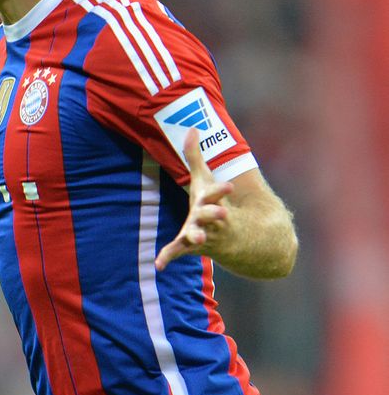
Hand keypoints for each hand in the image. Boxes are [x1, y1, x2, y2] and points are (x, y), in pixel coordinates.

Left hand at [154, 129, 232, 270]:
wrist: (236, 239)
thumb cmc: (213, 203)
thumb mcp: (204, 180)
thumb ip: (195, 156)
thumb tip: (191, 128)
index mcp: (213, 201)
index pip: (218, 194)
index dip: (223, 190)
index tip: (230, 187)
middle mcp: (210, 218)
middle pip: (212, 215)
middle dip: (215, 214)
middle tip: (222, 214)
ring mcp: (202, 234)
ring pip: (199, 235)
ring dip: (198, 236)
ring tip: (198, 238)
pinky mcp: (190, 247)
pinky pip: (179, 252)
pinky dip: (168, 258)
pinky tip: (158, 265)